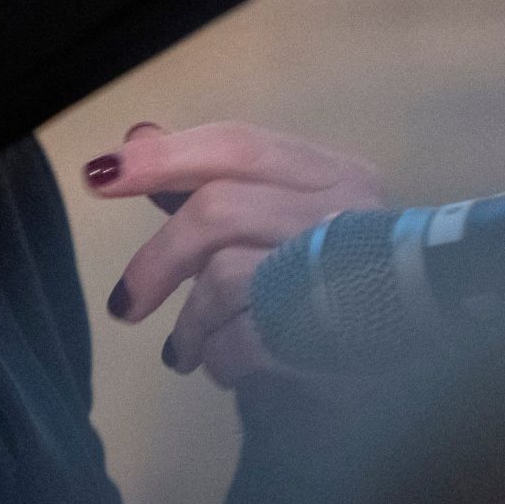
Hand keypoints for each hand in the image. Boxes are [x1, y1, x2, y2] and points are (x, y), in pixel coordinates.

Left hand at [82, 120, 384, 387]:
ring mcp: (344, 272)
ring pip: (223, 276)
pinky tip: (222, 365)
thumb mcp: (276, 223)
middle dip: (157, 260)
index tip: (98, 175)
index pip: (237, 147)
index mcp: (335, 173)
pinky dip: (216, 357)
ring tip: (184, 349)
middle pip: (217, 210)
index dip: (162, 157)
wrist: (406, 369)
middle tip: (124, 305)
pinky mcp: (336, 334)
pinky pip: (240, 337)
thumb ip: (211, 181)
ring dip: (190, 324)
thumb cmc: (331, 286)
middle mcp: (348, 211)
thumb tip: (138, 134)